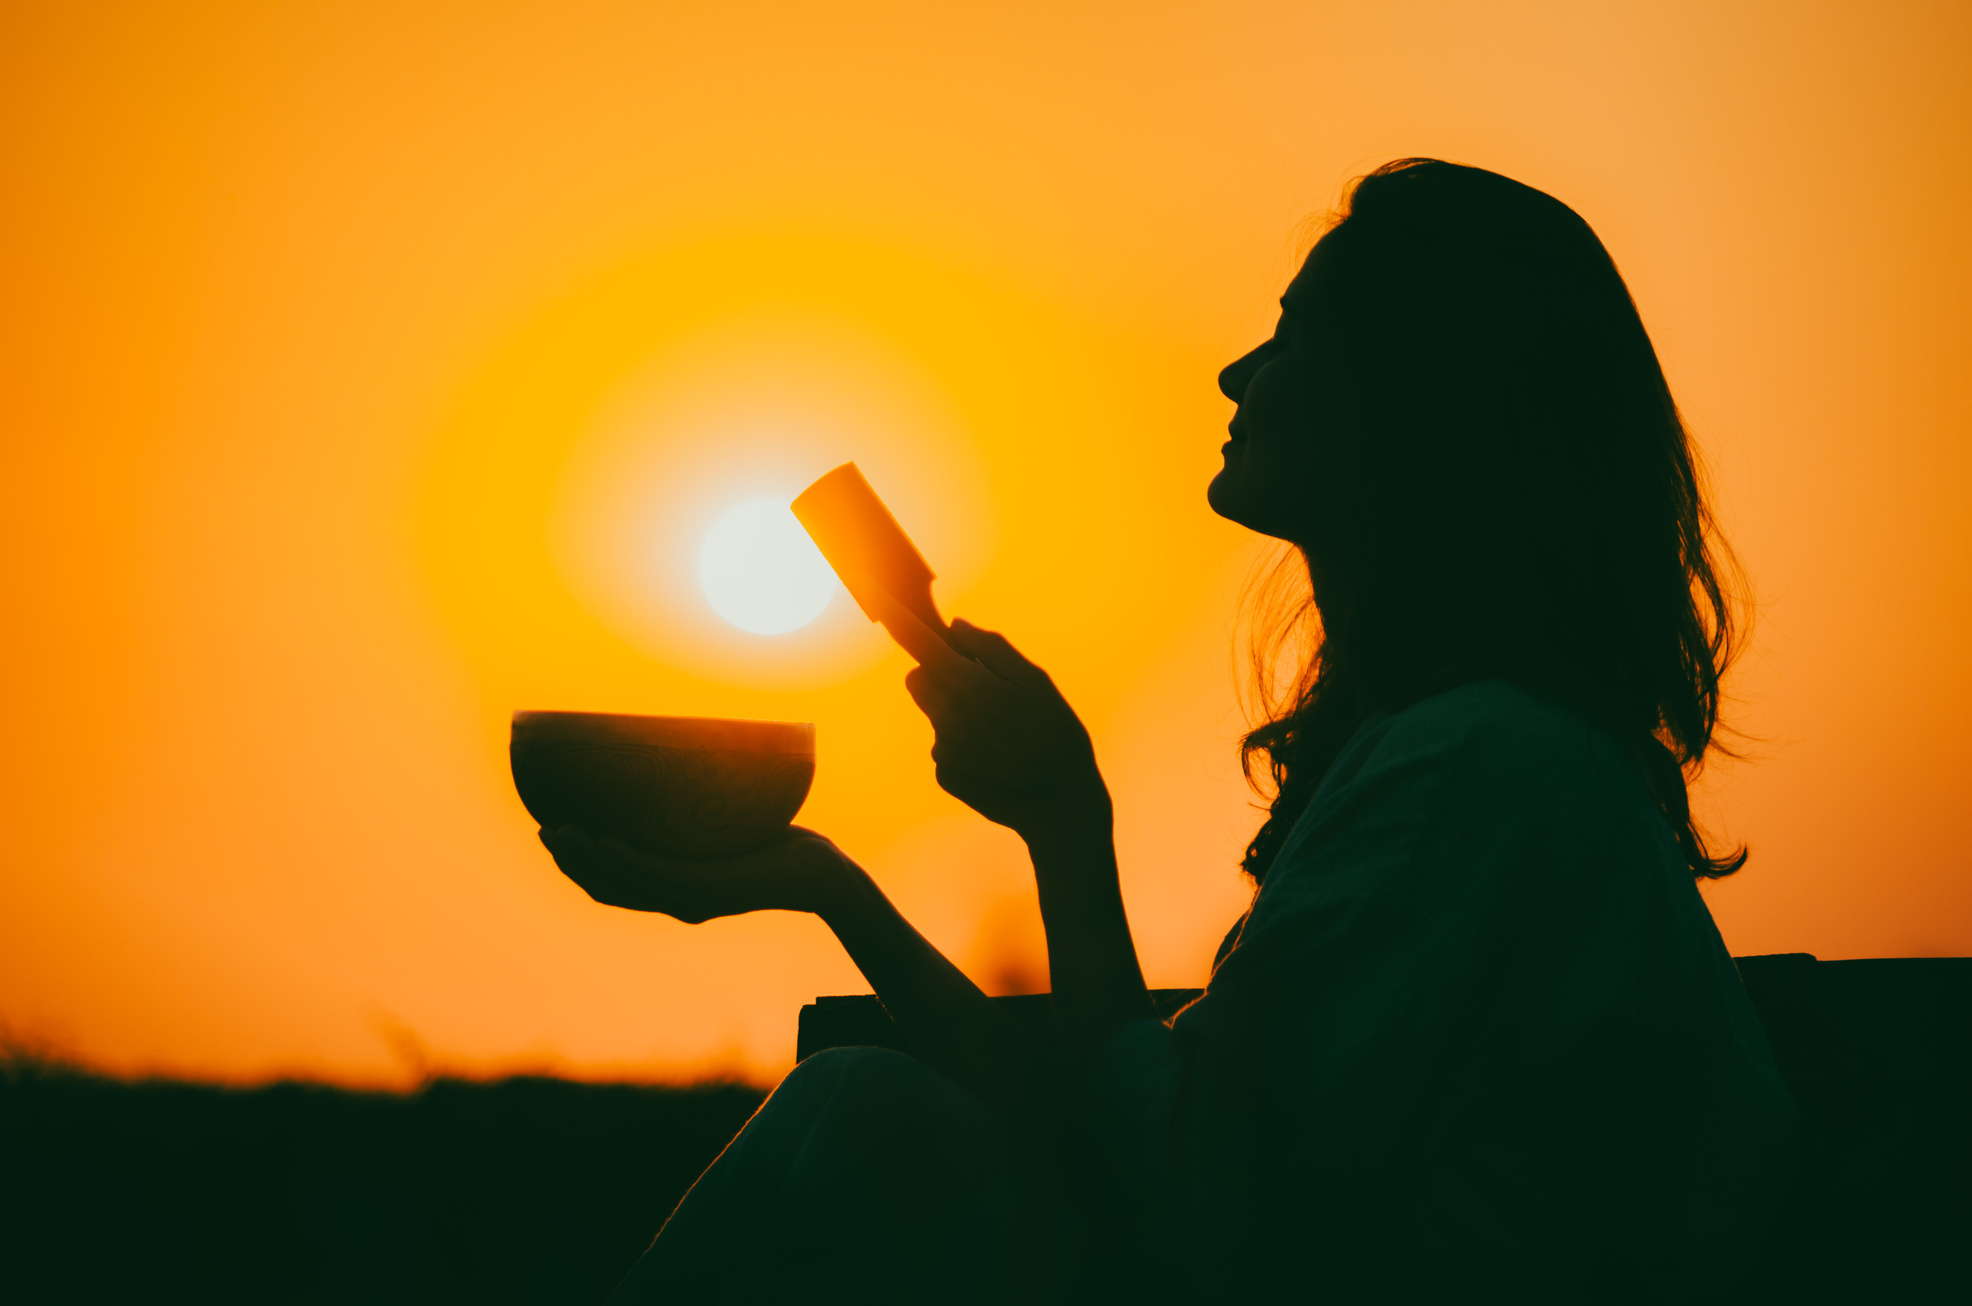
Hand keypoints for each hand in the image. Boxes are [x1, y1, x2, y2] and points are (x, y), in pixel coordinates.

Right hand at [538, 825, 861, 922]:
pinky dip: (628, 861)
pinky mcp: (715, 887)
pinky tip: (606, 842)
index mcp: (675, 893)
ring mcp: (695, 898)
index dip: (576, 867)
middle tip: (542, 829)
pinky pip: (663, 875)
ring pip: (626, 884)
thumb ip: (697, 809)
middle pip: (608, 889)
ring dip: (588, 860)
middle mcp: (679, 903)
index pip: (612, 887)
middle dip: (571, 863)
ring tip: (561, 831)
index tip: (550, 833)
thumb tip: (676, 760)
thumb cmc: (777, 846)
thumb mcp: (726, 827)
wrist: (822, 872)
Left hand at [872, 591, 1110, 841]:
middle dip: (939, 674)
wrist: (1061, 805)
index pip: (918, 642)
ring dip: (957, 713)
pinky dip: (966, 747)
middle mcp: (945, 715)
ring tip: (1002, 731)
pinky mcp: (945, 775)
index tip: (873, 591)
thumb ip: (992, 648)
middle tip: (981, 686)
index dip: (895, 616)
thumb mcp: (1036, 681)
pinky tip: (998, 759)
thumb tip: (957, 627)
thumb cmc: (1057, 735)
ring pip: (936, 714)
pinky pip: (946, 747)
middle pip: (918, 678)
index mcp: (966, 684)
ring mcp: (943, 748)